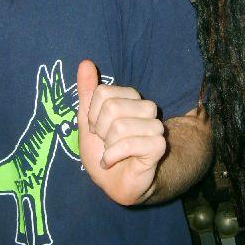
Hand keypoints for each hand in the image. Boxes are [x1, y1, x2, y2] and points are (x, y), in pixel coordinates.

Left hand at [77, 60, 166, 205]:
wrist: (114, 181)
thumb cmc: (103, 151)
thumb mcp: (88, 120)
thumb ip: (87, 92)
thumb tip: (85, 62)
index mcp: (129, 98)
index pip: (103, 92)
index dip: (93, 114)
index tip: (96, 129)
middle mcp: (145, 108)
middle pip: (112, 107)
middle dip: (101, 131)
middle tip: (105, 142)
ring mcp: (155, 126)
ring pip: (120, 126)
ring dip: (108, 145)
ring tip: (111, 152)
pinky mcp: (159, 146)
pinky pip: (129, 144)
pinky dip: (112, 156)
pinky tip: (111, 161)